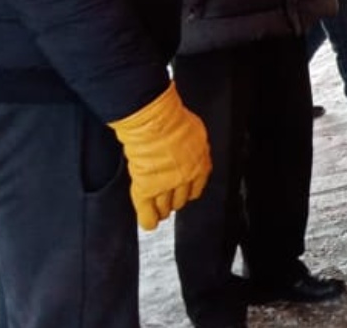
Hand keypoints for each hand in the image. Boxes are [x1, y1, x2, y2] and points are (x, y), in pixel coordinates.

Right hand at [108, 82, 211, 230]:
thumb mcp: (196, 133)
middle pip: (181, 199)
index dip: (189, 191)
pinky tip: (149, 224)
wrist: (155, 124)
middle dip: (175, 201)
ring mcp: (165, 186)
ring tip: (159, 211)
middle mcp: (185, 179)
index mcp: (200, 164)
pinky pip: (147, 211)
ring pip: (165, 207)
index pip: (197, 186)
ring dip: (162, 210)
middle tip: (169, 201)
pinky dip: (148, 219)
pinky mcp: (146, 189)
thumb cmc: (173, 121)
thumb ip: (195, 146)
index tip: (186, 193)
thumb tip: (193, 148)